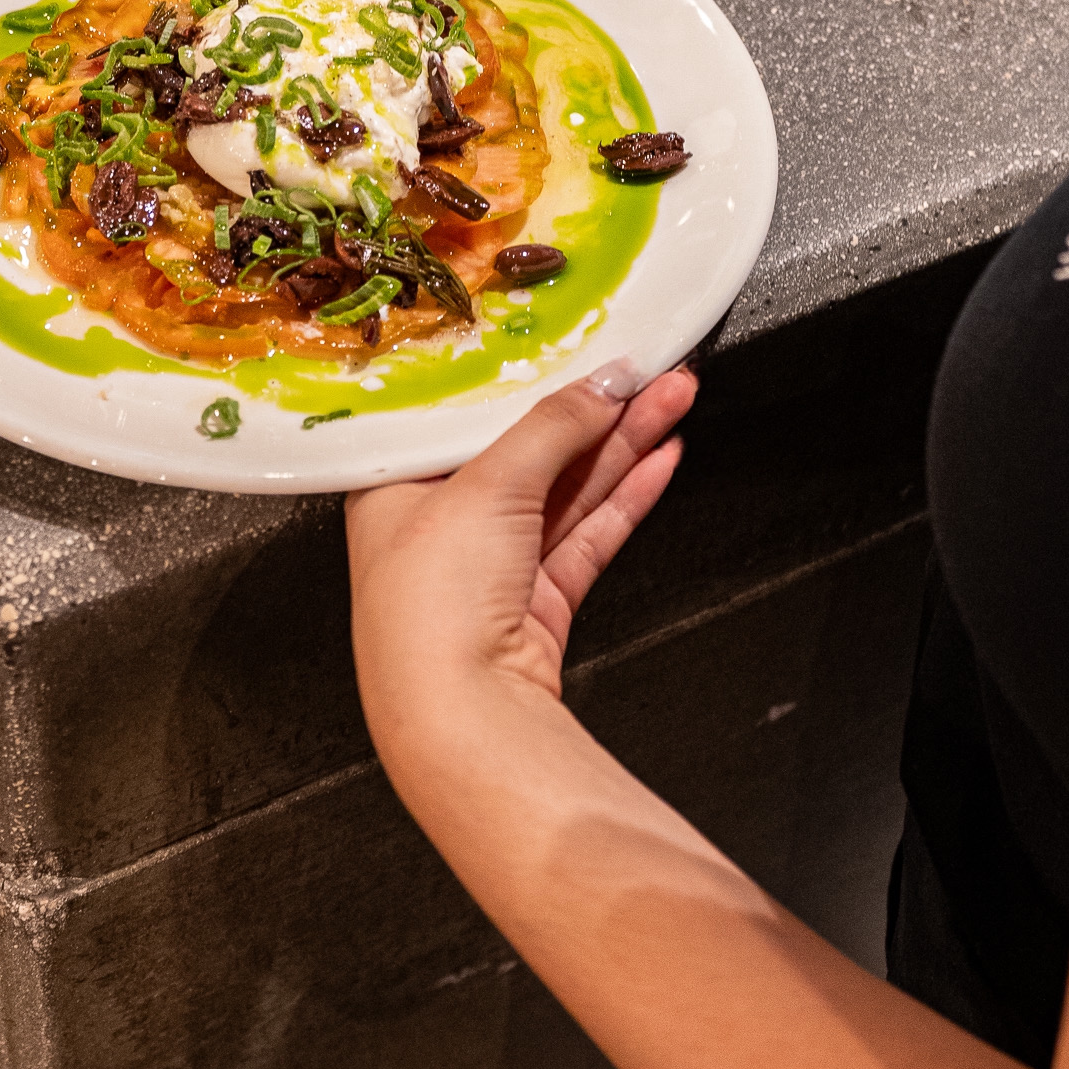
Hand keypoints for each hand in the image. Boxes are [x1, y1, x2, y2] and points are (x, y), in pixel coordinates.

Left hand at [346, 365, 697, 750]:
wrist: (462, 719)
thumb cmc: (428, 615)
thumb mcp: (484, 486)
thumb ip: (552, 427)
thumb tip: (599, 385)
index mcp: (394, 488)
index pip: (469, 416)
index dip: (527, 380)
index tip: (577, 350)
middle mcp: (440, 527)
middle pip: (528, 449)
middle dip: (596, 409)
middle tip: (649, 369)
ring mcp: (493, 567)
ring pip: (567, 488)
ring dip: (624, 442)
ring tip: (674, 396)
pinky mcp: (537, 602)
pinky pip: (588, 532)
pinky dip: (626, 495)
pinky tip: (660, 459)